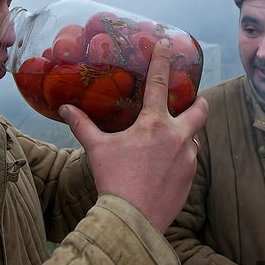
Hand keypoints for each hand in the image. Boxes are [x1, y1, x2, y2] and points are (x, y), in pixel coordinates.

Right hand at [59, 38, 208, 232]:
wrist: (133, 219)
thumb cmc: (114, 180)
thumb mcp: (96, 149)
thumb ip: (82, 125)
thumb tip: (65, 108)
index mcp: (155, 124)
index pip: (160, 83)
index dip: (163, 61)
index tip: (167, 45)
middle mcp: (178, 136)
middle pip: (200, 109)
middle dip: (199, 102)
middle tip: (193, 101)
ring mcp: (188, 158)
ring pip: (193, 138)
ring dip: (184, 135)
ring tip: (168, 142)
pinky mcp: (191, 178)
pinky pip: (189, 161)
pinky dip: (180, 158)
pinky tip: (165, 167)